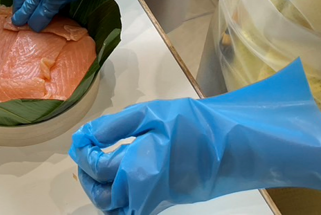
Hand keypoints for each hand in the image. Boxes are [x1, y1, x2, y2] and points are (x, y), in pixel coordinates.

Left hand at [71, 60, 320, 213]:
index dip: (84, 152)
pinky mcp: (169, 200)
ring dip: (104, 190)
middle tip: (87, 155)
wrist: (240, 145)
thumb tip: (86, 137)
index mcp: (137, 168)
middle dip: (88, 178)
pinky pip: (136, 206)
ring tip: (102, 166)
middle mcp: (144, 191)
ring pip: (119, 207)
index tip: (81, 139)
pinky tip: (123, 175)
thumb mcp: (152, 115)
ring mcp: (158, 199)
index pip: (97, 167)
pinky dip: (122, 197)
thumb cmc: (196, 125)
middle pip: (103, 197)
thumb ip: (114, 127)